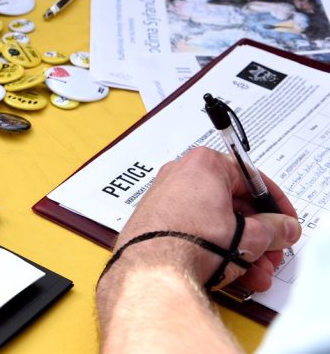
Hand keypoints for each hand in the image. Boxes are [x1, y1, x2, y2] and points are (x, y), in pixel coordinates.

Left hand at [109, 147, 299, 292]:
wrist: (152, 268)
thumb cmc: (193, 242)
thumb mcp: (249, 236)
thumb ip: (274, 229)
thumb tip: (283, 227)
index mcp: (205, 164)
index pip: (250, 179)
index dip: (274, 205)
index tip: (284, 222)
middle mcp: (180, 175)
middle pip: (232, 203)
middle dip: (257, 234)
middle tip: (271, 252)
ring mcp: (165, 198)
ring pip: (215, 221)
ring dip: (241, 248)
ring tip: (256, 272)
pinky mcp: (155, 220)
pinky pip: (194, 230)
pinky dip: (214, 248)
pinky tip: (232, 273)